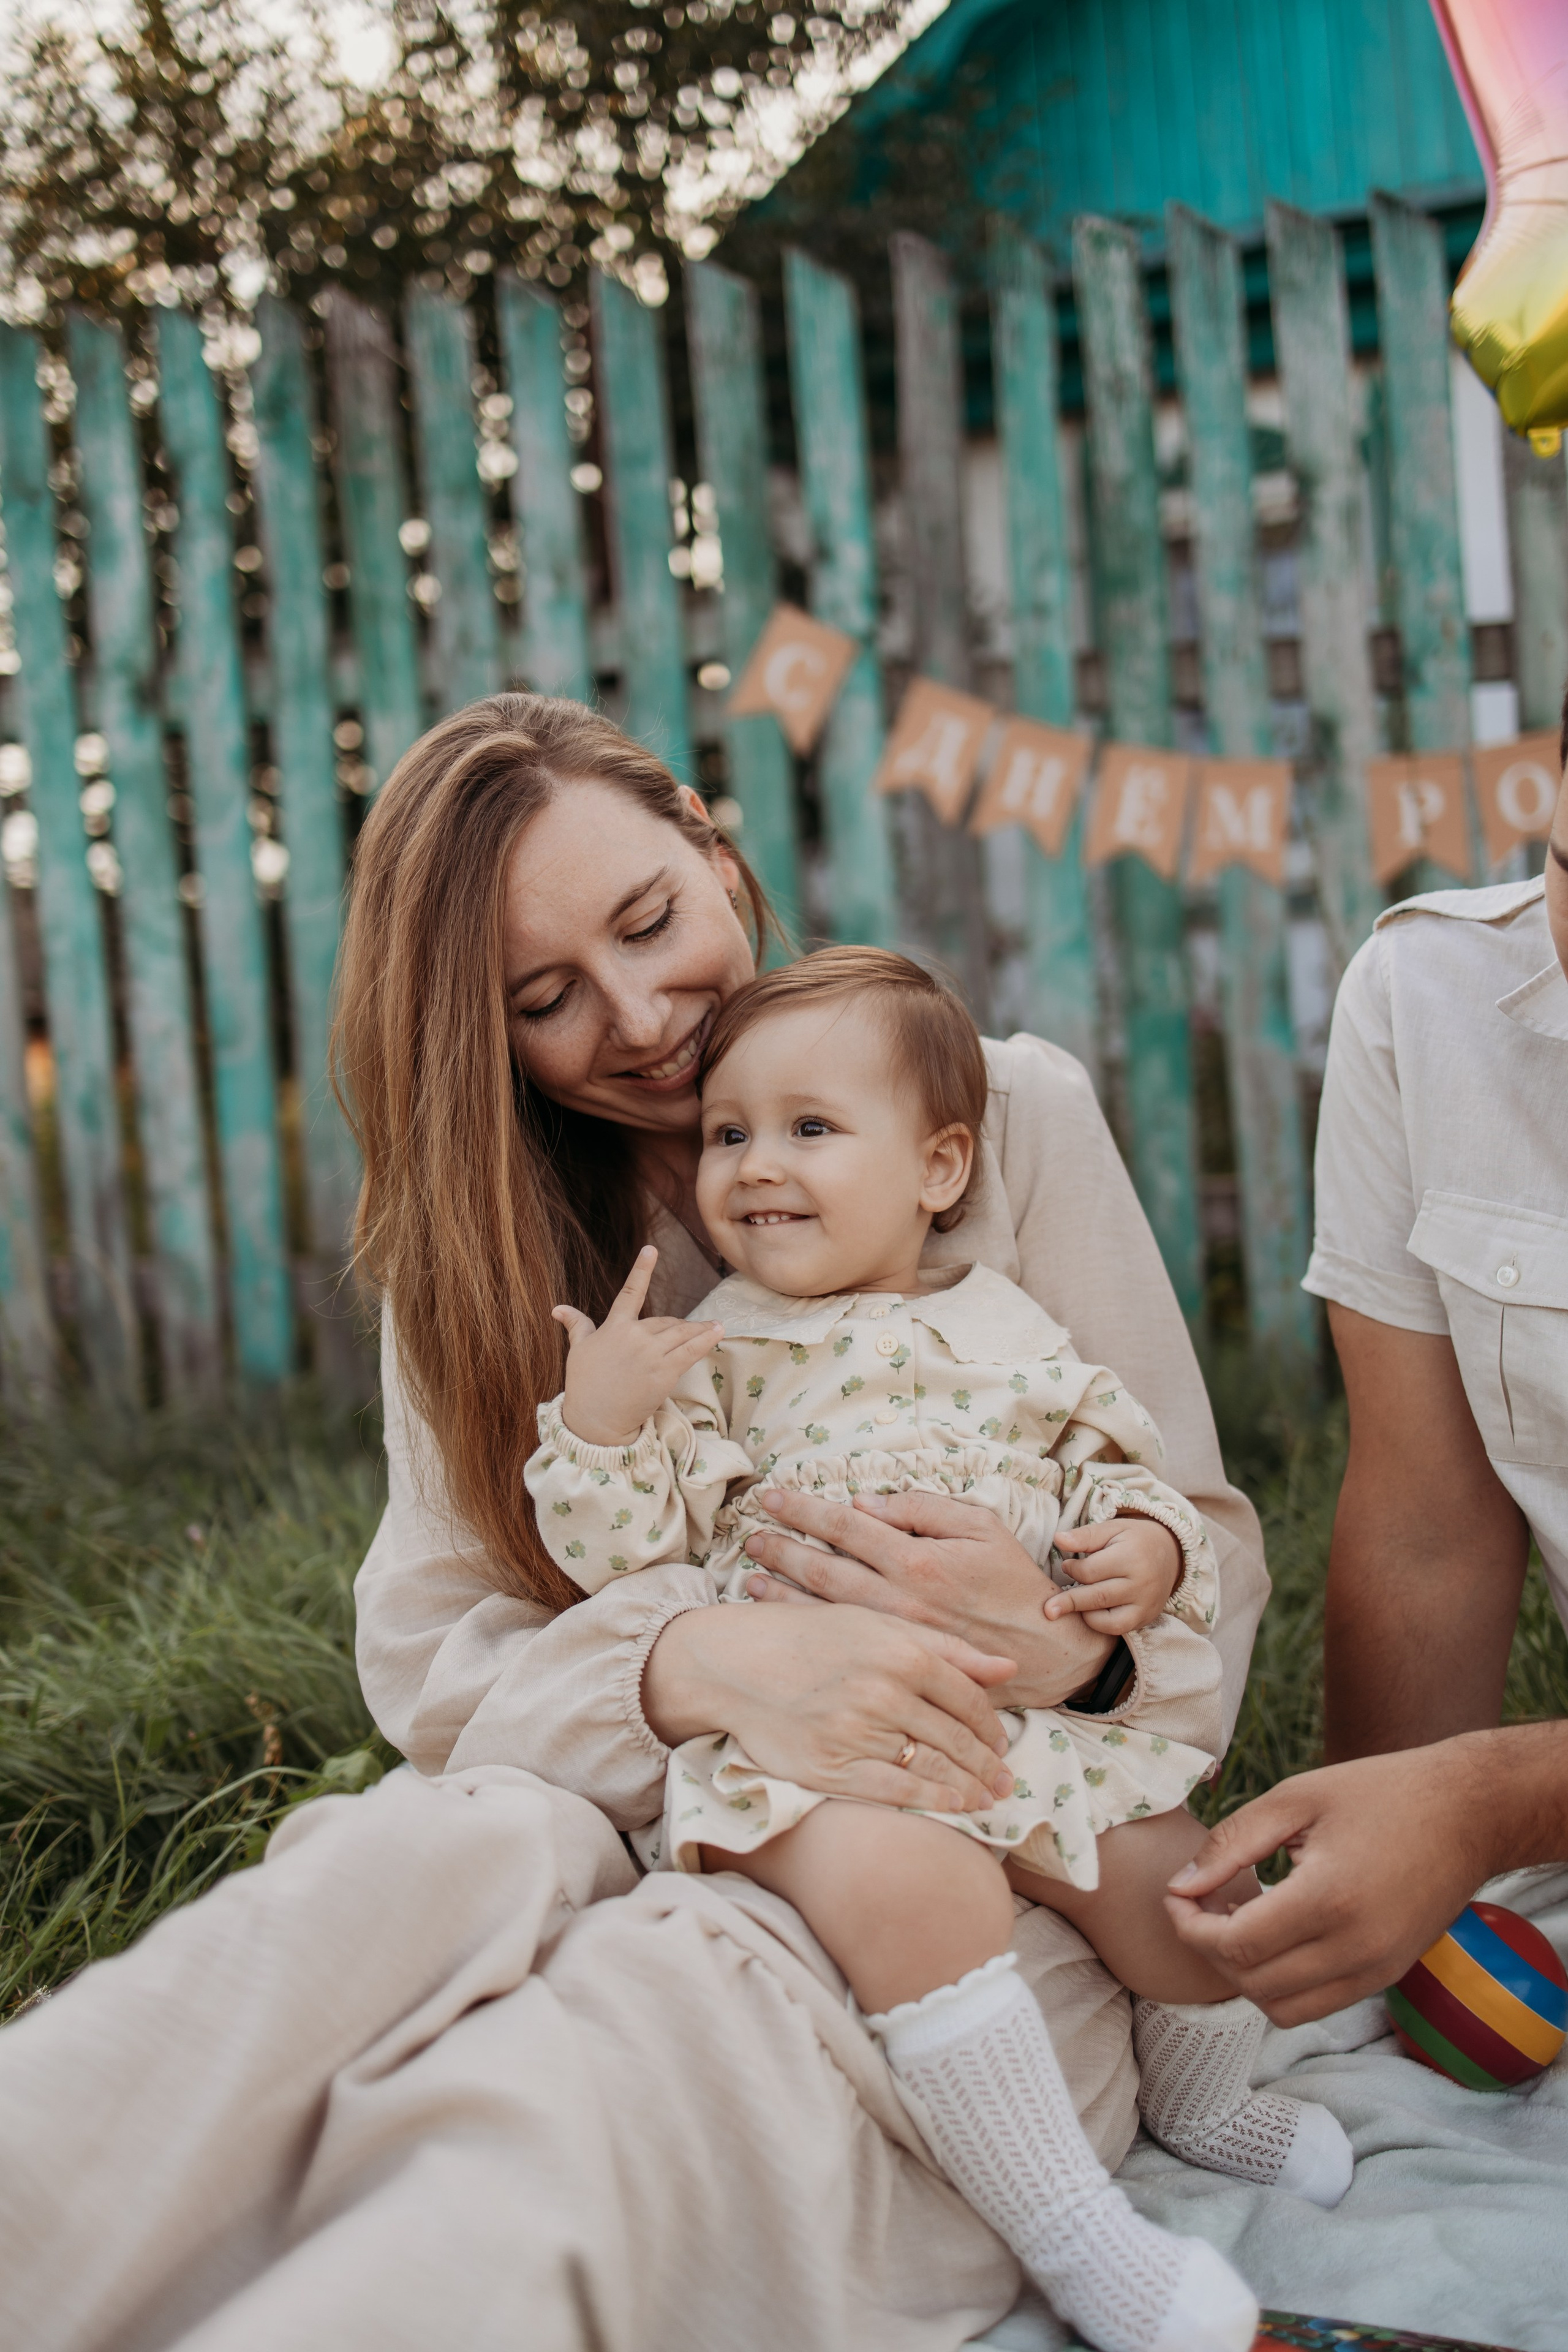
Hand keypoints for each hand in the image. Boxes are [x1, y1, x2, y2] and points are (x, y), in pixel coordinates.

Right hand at [553, 1246, 720, 1447]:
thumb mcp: (578, 1351)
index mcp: (614, 1327)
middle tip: (682, 1337)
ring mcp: (651, 1353)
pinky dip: (706, 1339)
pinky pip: (691, 1351)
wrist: (595, 1421)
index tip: (651, 1249)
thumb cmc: (584, 1386)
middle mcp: (634, 1336)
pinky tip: (718, 1330)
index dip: (642, 1270)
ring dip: (700, 1329)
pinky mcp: (665, 1372)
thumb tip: (558, 1309)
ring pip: (681, 1333)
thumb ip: (576, 1325)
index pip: (631, 1293)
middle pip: (664, 1321)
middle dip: (674, 1327)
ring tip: (715, 1327)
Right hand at [642, 1597, 1018, 1812]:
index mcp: (901, 1652)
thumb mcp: (875, 1625)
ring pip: (933, 1769)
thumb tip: (1009, 1667)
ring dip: (969, 1788)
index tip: (1001, 1742)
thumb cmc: (807, 1638)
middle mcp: (885, 1693)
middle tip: (1006, 1781)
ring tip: (988, 1799)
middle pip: (956, 1738)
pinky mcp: (833, 1769)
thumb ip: (944, 1647)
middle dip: (988, 1764)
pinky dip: (933, 1802)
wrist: (734, 1663)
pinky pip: (897, 1793)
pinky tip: (954, 1807)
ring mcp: (859, 1733)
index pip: (967, 1699)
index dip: (991, 1726)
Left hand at [738, 1487, 1114, 1709]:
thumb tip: (867, 1505)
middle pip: (823, 1568)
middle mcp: (898, 1599)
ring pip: (823, 1610)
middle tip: (751, 1533)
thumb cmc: (1013, 1581)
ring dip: (783, 1591)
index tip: (772, 1496)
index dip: (804, 1509)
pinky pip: (842, 1642)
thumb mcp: (981, 1526)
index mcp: (917, 1558)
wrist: (1045, 1649)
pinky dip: (807, 1627)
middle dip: (782, 1547)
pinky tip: (784, 1618)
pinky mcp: (897, 1664)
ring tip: (750, 1577)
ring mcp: (894, 1636)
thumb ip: (924, 1509)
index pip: (845, 1527)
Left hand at [1046, 1516, 1181, 1635]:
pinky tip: (1090, 1613)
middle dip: (1069, 1602)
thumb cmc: (1135, 1539)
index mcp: (1131, 1556)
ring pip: (1107, 1619)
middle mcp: (1141, 1583)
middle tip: (1048, 1609)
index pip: (1092, 1571)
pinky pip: (1119, 1629)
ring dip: (1084, 1614)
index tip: (1067, 1565)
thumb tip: (1058, 1539)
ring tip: (1069, 1608)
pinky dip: (1100, 1625)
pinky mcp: (1146, 1618)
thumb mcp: (1113, 1529)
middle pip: (1097, 1597)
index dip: (1073, 1570)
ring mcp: (1146, 1604)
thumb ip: (1085, 1535)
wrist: (1171, 1553)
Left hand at [1163, 1743, 1499, 2024]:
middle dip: (1210, 1950)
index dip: (1191, 1927)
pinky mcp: (1388, 1976)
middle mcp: (1357, 1949)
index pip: (1238, 1946)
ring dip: (1245, 1975)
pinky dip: (1282, 1983)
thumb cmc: (1379, 1793)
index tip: (1175, 1897)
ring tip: (1236, 1919)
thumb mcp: (1296, 1797)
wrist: (1467, 1814)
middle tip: (1198, 1904)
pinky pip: (1318, 2004)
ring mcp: (1377, 1971)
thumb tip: (1181, 1886)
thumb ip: (1231, 1842)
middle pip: (1254, 1984)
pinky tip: (1274, 1932)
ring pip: (1283, 2009)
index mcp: (1330, 1899)